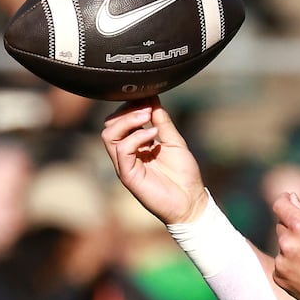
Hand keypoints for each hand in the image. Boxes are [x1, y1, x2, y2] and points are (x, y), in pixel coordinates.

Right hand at [101, 100, 206, 224]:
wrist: (191, 202)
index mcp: (136, 145)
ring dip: (127, 120)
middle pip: (109, 125)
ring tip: (147, 116)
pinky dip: (136, 137)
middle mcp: (127, 154)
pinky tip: (153, 135)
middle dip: (125, 111)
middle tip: (146, 107)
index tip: (147, 97)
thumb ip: (163, 122)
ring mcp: (126, 164)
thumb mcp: (174, 142)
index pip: (120, 121)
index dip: (129, 106)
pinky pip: (122, 150)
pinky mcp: (128, 175)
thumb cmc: (184, 175)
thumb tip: (153, 99)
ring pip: (109, 135)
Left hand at [271, 192, 299, 299]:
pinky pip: (280, 265)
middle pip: (281, 227)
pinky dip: (290, 267)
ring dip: (292, 250)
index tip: (287, 201)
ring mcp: (282, 262)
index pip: (280, 205)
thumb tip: (290, 198)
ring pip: (282, 248)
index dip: (284, 201)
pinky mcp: (279, 277)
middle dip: (293, 231)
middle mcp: (288, 244)